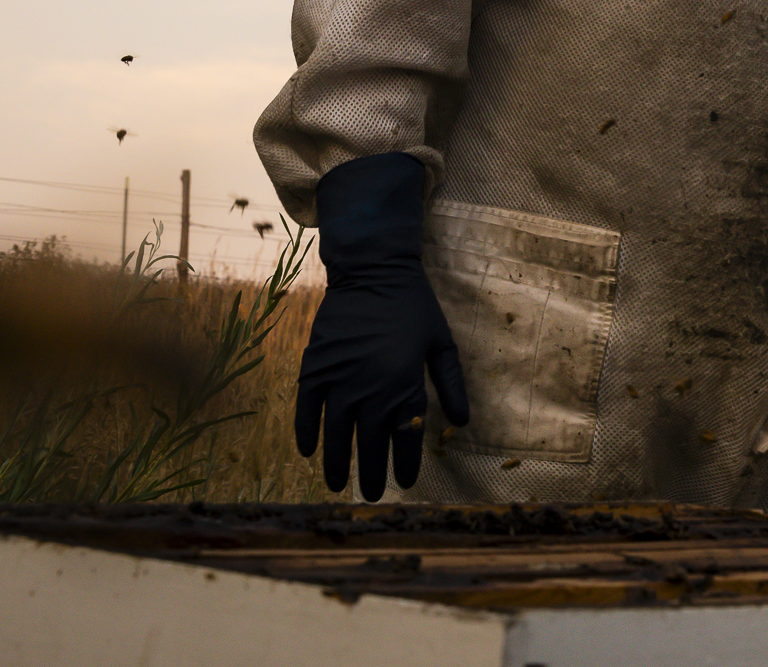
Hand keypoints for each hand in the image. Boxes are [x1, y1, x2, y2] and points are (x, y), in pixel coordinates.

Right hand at [294, 153, 470, 499]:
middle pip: (370, 442)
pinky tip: (308, 452)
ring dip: (337, 463)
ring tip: (338, 486)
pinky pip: (306, 409)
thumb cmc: (413, 307)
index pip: (405, 436)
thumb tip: (461, 423)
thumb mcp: (441, 343)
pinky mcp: (315, 367)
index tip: (406, 483)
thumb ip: (451, 384)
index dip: (406, 463)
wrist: (372, 272)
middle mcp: (370, 387)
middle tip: (371, 496)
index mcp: (404, 383)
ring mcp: (339, 378)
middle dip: (372, 473)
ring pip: (335, 434)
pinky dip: (306, 432)